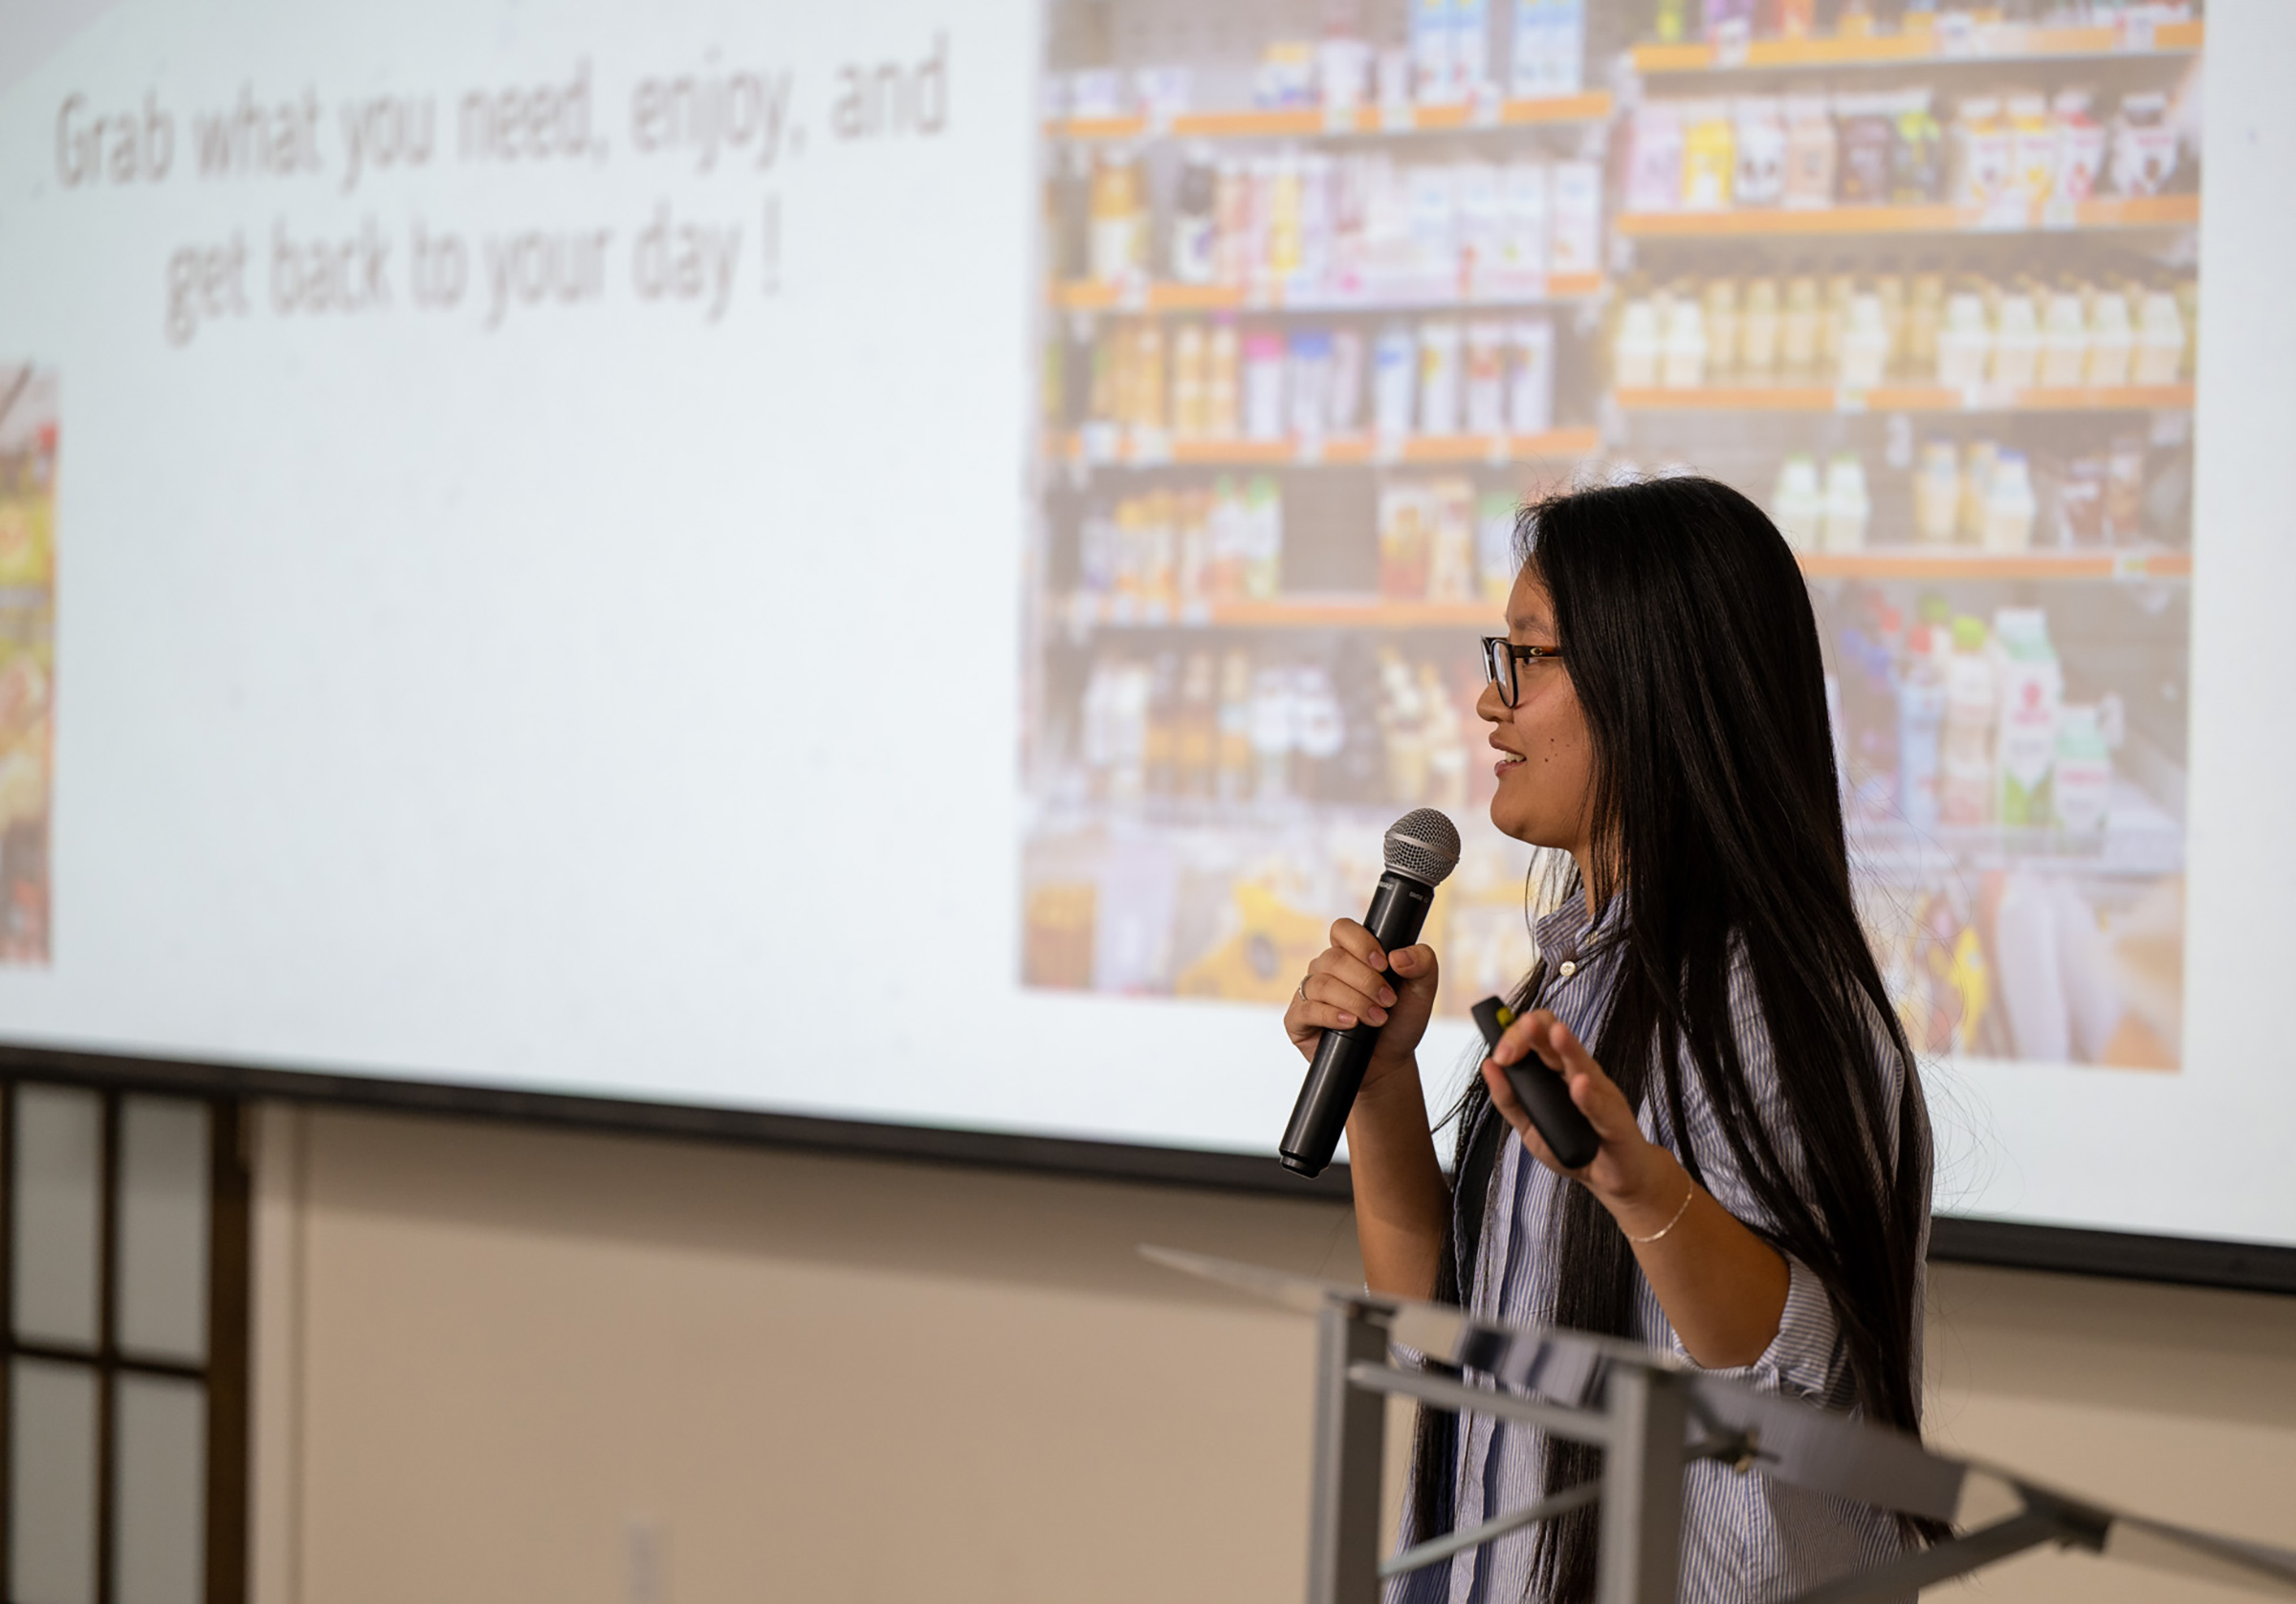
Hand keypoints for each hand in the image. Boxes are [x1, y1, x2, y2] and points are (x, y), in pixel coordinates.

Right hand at [1284, 919, 1439, 1096]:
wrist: (1389, 1061)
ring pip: (1321, 984)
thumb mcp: (1422, 990)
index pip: (1343, 929)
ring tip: (1377, 1019)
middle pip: (1334, 959)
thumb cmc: (1401, 1021)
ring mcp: (1309, 993)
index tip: (1384, 965)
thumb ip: (1422, 963)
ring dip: (1354, 1001)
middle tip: (1388, 1001)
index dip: (1361, 943)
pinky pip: (1307, 1009)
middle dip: (1366, 981)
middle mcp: (1326, 969)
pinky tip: (1350, 1023)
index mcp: (1351, 953)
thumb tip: (1398, 956)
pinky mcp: (1298, 1019)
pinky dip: (1331, 1015)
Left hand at [1480, 1010, 1673, 1216]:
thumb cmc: (1573, 1146)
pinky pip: (1601, 1105)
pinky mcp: (1615, 1118)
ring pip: (1582, 1063)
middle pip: (1556, 1037)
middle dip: (1532, 1035)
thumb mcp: (1529, 1127)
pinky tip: (1579, 1084)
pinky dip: (1588, 1095)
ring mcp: (1600, 1092)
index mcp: (1556, 1070)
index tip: (1500, 1056)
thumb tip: (1488, 1065)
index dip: (1514, 1037)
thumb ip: (1509, 1100)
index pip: (1537, 1034)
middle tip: (1511, 1049)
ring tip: (1556, 1033)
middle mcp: (1578, 1073)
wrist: (1610, 1178)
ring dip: (1568, 1047)